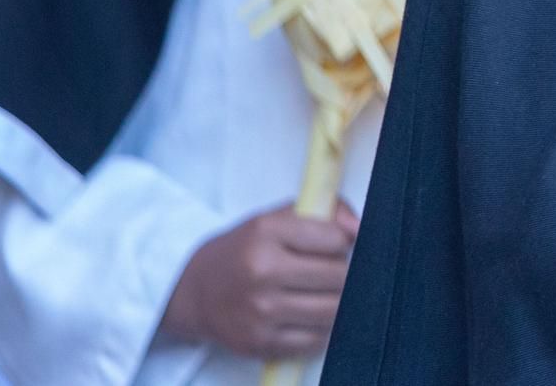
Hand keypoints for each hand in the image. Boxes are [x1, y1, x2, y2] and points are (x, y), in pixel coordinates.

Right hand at [160, 200, 359, 360]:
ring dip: (337, 302)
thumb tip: (359, 228)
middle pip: (338, 276)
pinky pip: (315, 340)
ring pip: (332, 311)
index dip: (342, 242)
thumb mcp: (275, 218)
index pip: (334, 239)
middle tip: (330, 271)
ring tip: (323, 293)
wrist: (196, 291)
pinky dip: (322, 329)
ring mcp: (260, 311)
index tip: (333, 245)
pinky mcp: (260, 343)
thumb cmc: (245, 250)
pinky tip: (310, 316)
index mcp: (266, 232)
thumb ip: (324, 212)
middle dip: (343, 273)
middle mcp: (262, 271)